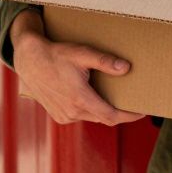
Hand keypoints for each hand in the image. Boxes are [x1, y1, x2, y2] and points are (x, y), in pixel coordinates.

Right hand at [10, 10, 145, 125]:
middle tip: (134, 103)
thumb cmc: (56, 55)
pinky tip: (96, 98)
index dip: (129, 116)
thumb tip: (126, 68)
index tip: (142, 112)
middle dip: (120, 113)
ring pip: (92, 117)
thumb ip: (105, 62)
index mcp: (79, 99)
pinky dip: (91, 110)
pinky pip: (81, 116)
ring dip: (104, 111)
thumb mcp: (82, 54)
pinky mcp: (58, 116)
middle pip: (104, 118)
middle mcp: (72, 112)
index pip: (111, 116)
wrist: (29, 60)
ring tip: (117, 99)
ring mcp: (64, 116)